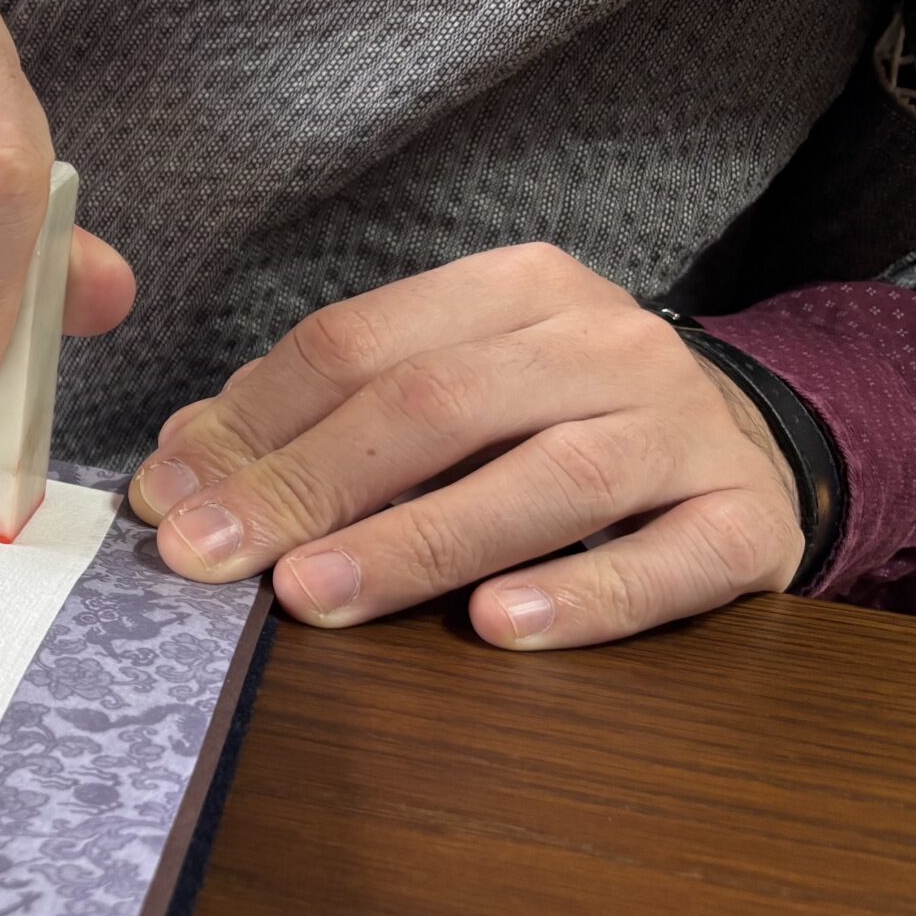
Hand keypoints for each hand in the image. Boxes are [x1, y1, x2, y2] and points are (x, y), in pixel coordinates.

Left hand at [125, 244, 804, 648]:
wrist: (744, 448)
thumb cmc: (554, 422)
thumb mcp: (442, 386)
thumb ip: (316, 416)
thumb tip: (181, 463)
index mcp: (514, 289)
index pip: (356, 345)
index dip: (252, 424)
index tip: (167, 499)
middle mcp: (604, 342)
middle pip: (435, 405)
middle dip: (306, 485)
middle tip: (211, 557)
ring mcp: (685, 429)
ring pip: (546, 479)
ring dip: (416, 541)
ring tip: (314, 595)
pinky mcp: (748, 522)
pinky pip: (665, 562)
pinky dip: (580, 596)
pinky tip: (496, 627)